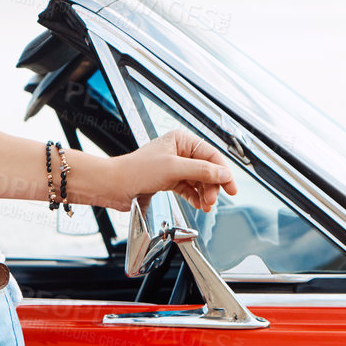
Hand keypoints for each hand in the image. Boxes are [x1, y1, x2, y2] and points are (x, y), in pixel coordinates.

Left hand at [104, 129, 236, 214]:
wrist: (114, 186)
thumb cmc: (136, 170)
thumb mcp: (174, 169)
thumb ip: (202, 171)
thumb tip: (224, 174)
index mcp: (181, 140)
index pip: (211, 155)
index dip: (223, 172)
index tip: (231, 187)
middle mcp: (179, 151)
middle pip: (207, 169)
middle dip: (212, 186)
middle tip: (213, 200)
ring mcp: (174, 167)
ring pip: (199, 180)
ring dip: (205, 194)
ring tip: (206, 205)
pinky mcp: (169, 180)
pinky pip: (189, 188)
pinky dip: (195, 197)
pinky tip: (199, 204)